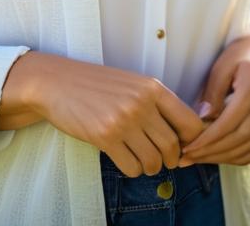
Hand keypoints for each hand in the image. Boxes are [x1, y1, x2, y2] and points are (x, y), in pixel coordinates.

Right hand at [27, 53, 205, 176]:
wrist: (57, 82)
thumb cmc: (96, 85)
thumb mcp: (132, 84)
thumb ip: (157, 104)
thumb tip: (183, 137)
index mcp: (152, 87)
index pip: (190, 122)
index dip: (192, 142)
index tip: (183, 148)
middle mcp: (141, 102)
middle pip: (173, 146)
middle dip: (170, 159)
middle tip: (159, 158)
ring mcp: (123, 120)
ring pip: (154, 161)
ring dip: (149, 166)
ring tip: (139, 157)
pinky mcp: (105, 137)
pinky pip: (132, 167)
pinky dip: (131, 169)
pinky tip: (122, 156)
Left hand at [177, 34, 249, 166]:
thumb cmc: (239, 57)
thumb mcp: (220, 66)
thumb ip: (213, 92)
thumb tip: (203, 120)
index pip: (232, 118)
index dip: (210, 137)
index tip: (189, 147)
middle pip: (243, 136)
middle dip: (214, 151)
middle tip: (189, 158)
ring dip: (226, 158)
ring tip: (201, 159)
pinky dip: (241, 157)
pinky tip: (221, 158)